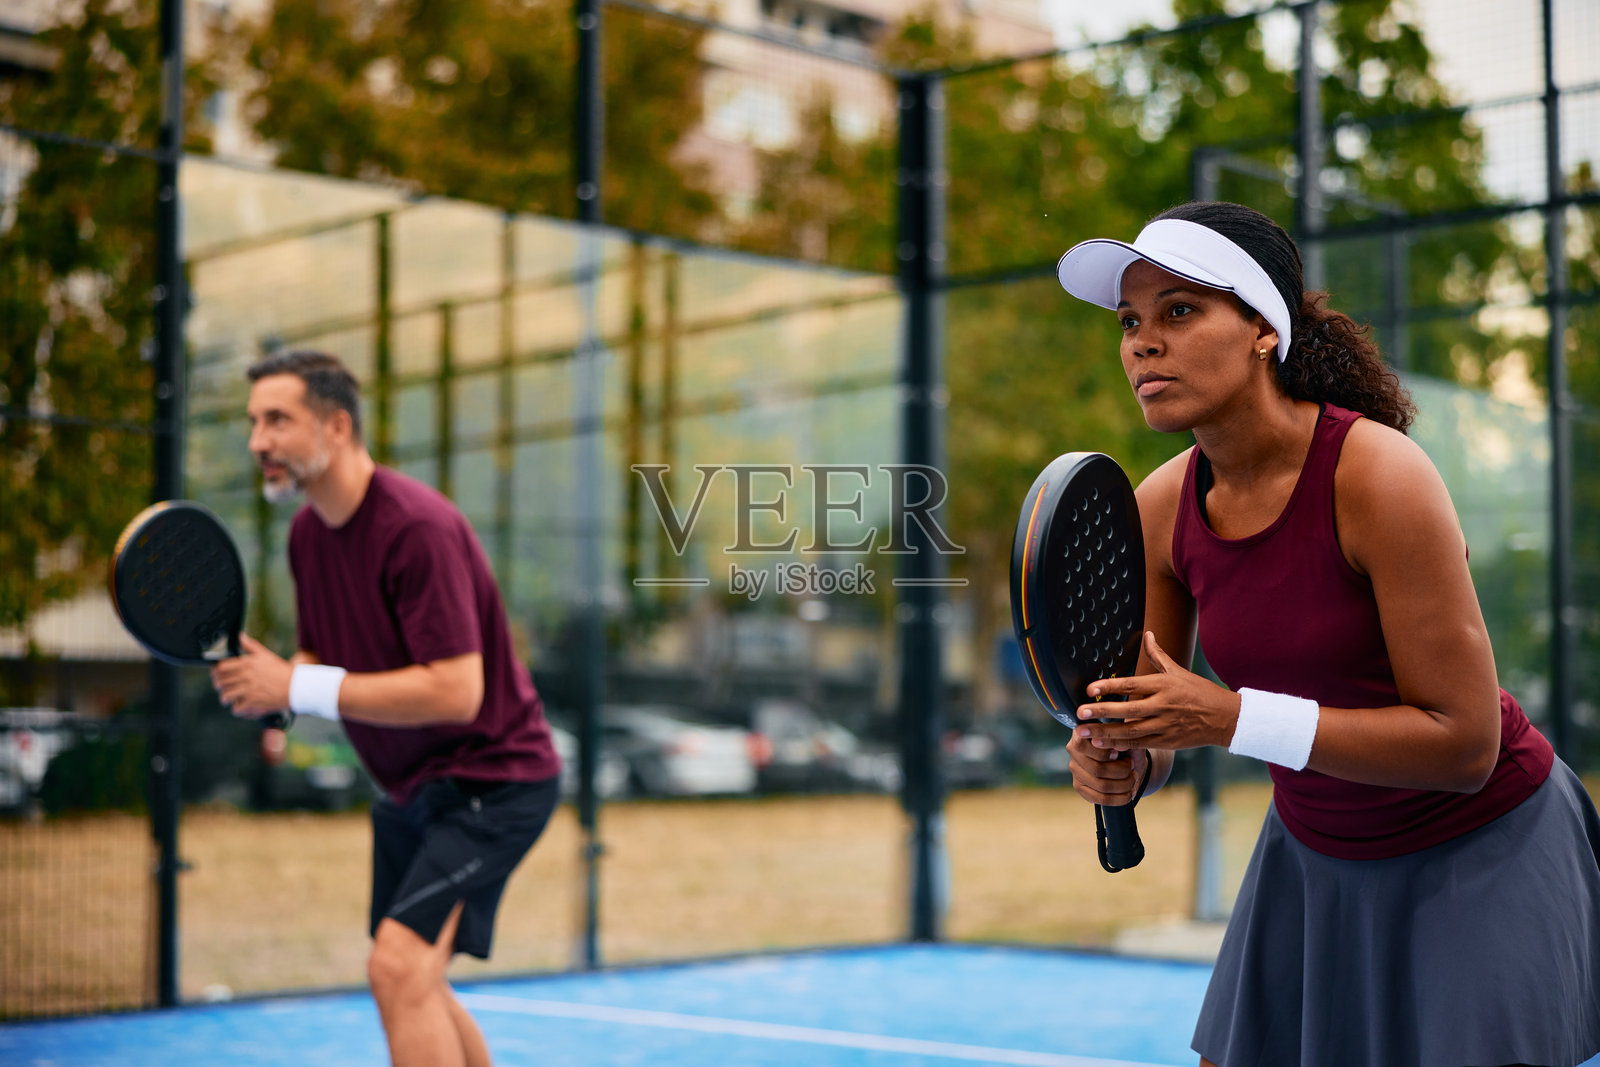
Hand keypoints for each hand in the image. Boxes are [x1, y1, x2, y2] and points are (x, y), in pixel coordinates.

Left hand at [210, 634, 293, 718]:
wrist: (296, 686)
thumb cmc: (281, 671)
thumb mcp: (266, 655)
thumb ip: (250, 645)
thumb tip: (240, 636)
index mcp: (247, 664)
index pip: (221, 667)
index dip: (216, 672)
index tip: (218, 675)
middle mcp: (246, 677)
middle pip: (220, 683)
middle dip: (220, 686)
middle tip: (223, 687)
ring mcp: (248, 691)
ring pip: (225, 696)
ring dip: (226, 698)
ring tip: (230, 698)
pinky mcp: (253, 704)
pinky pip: (236, 708)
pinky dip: (238, 708)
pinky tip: (243, 705)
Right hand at [1065, 734, 1148, 807]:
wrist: (1129, 760)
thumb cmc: (1125, 744)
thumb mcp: (1125, 735)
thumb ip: (1121, 737)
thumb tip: (1118, 746)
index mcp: (1080, 733)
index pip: (1083, 747)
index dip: (1103, 753)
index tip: (1118, 753)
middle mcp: (1073, 752)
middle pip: (1097, 769)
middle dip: (1122, 770)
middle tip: (1132, 766)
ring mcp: (1075, 771)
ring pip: (1102, 786)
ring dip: (1124, 784)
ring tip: (1134, 778)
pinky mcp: (1080, 788)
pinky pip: (1101, 799)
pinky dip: (1120, 798)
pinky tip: (1129, 792)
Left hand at [1072, 631, 1240, 752]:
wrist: (1226, 718)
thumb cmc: (1200, 691)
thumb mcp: (1179, 671)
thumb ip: (1158, 655)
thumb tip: (1148, 633)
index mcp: (1164, 685)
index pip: (1131, 684)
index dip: (1109, 687)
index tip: (1090, 689)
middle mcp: (1163, 705)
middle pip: (1127, 709)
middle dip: (1101, 712)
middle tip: (1078, 713)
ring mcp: (1165, 725)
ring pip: (1131, 731)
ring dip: (1105, 733)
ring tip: (1083, 733)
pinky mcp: (1167, 742)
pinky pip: (1140, 745)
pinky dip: (1121, 745)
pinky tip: (1103, 745)